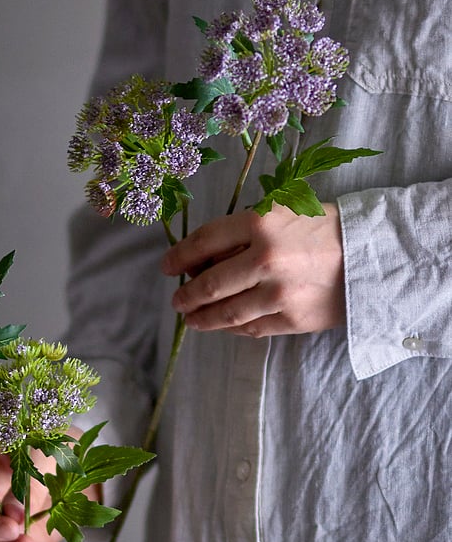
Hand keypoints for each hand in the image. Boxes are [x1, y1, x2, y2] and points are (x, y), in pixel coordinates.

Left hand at [161, 203, 344, 336]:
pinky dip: (233, 329)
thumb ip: (244, 233)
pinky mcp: (293, 319)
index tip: (168, 267)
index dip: (180, 256)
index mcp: (260, 224)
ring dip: (203, 318)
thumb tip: (203, 260)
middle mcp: (266, 259)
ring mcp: (279, 294)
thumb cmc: (324, 228)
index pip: (205, 241)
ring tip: (192, 319)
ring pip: (226, 313)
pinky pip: (252, 328)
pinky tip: (225, 326)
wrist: (375, 254)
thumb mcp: (282, 213)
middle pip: (210, 284)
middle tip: (177, 300)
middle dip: (187, 295)